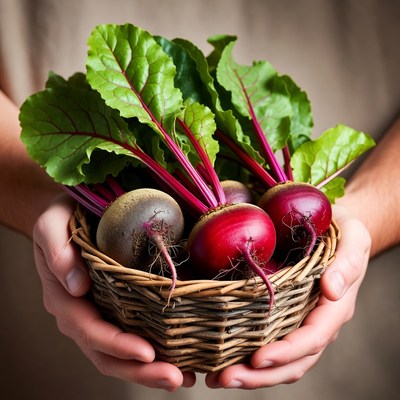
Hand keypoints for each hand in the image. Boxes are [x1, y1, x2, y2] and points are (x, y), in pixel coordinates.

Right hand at [33, 194, 195, 390]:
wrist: (74, 210)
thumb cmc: (65, 215)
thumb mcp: (52, 223)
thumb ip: (57, 249)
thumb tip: (76, 287)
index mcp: (65, 298)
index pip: (90, 331)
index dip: (117, 346)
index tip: (147, 353)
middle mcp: (83, 312)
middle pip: (108, 353)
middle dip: (141, 370)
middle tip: (177, 378)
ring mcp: (101, 312)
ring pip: (122, 353)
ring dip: (150, 369)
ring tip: (184, 377)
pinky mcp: (119, 306)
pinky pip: (134, 333)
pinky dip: (155, 350)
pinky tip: (181, 355)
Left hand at [205, 204, 370, 388]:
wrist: (331, 229)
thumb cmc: (341, 232)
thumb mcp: (352, 238)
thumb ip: (347, 263)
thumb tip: (332, 290)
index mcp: (334, 307)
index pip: (312, 337)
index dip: (286, 352)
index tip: (257, 359)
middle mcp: (317, 321)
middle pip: (293, 360)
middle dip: (260, 374)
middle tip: (224, 378)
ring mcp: (300, 322)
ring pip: (280, 360)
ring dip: (250, 374)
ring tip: (217, 378)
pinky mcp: (285, 316)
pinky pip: (269, 343)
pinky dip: (248, 357)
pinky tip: (223, 358)